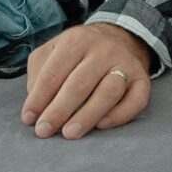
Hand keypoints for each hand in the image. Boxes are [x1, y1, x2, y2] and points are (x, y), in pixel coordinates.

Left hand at [21, 22, 153, 140]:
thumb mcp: (53, 51)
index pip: (53, 73)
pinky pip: (136, 100)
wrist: (119, 38)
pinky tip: (102, 126)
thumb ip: (39, 73)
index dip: (39, 98)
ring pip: (108, 92)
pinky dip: (120, 115)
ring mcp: (125, 63)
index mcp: (76, 40)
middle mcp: (103, 49)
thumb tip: (36, 105)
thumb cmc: (77, 54)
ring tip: (70, 134)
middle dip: (59, 110)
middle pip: (79, 84)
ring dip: (87, 116)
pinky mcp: (142, 79)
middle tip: (44, 131)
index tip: (29, 119)